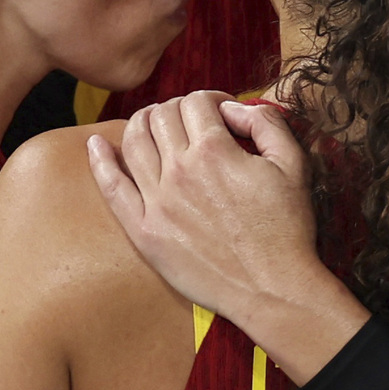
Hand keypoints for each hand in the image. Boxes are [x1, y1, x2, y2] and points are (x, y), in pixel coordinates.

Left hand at [85, 95, 361, 380]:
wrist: (273, 290)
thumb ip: (264, 122)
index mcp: (215, 150)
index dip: (211, 99)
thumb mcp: (293, 164)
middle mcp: (180, 171)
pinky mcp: (145, 232)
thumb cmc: (287, 229)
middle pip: (162, 116)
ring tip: (155, 125)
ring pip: (134, 140)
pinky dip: (100, 161)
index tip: (221, 113)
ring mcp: (158, 202)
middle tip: (193, 123)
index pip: (196, 102)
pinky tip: (95, 144)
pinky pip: (112, 188)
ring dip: (142, 122)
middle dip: (179, 108)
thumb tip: (233, 107)